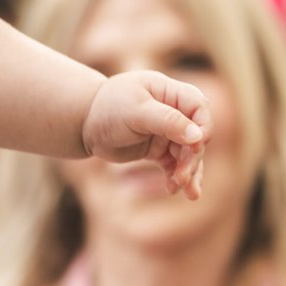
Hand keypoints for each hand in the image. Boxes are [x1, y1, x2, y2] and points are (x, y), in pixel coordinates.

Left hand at [81, 71, 208, 199]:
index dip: (202, 127)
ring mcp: (166, 130)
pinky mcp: (158, 148)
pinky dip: (177, 177)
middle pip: (196, 134)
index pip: (198, 107)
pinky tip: (173, 190)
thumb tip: (198, 136)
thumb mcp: (135, 111)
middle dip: (192, 157)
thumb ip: (167, 121)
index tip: (195, 146)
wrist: (82, 123)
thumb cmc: (106, 109)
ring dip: (190, 172)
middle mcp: (171, 110)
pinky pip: (175, 164)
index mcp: (168, 91)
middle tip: (182, 177)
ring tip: (189, 193)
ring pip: (188, 153)